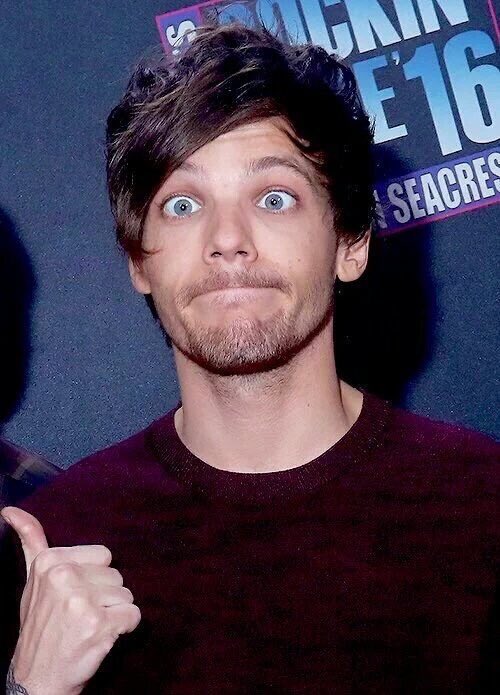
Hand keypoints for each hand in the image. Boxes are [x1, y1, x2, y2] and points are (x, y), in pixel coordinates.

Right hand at [1, 506, 140, 694]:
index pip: (103, 556)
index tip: (72, 598)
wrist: (35, 679)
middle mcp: (64, 576)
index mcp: (49, 561)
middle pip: (116, 576)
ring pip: (126, 595)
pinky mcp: (99, 624)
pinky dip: (124, 629)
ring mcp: (81, 600)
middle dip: (104, 597)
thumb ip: (31, 541)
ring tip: (87, 628)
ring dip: (113, 614)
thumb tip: (10, 510)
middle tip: (79, 617)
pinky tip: (100, 638)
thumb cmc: (40, 627)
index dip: (93, 579)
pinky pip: (134, 615)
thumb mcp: (32, 580)